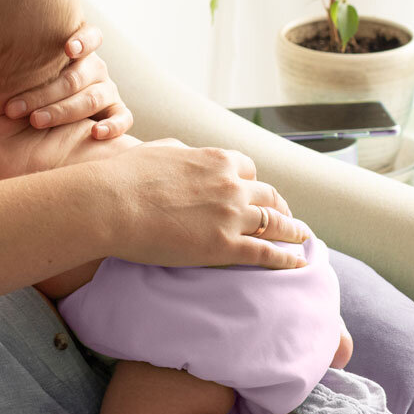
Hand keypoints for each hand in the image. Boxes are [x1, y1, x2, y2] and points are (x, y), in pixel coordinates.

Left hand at [4, 25, 132, 139]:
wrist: (42, 116)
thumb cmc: (24, 87)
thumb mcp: (17, 72)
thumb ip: (7, 63)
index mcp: (78, 52)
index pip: (91, 36)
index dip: (82, 40)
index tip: (66, 48)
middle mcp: (95, 68)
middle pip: (78, 76)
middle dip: (46, 92)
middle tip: (15, 108)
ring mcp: (107, 90)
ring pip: (94, 97)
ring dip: (64, 110)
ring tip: (36, 121)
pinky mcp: (115, 112)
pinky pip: (122, 118)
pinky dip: (113, 126)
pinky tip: (96, 134)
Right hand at [91, 140, 312, 269]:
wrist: (110, 204)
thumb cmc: (125, 176)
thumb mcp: (159, 150)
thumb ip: (182, 152)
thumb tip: (188, 152)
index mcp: (216, 160)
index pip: (248, 170)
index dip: (253, 183)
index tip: (256, 193)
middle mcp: (231, 185)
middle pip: (269, 196)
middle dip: (282, 207)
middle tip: (288, 218)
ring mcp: (231, 216)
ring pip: (275, 224)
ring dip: (293, 231)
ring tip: (303, 239)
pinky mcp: (224, 247)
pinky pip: (266, 253)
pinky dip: (286, 259)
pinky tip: (297, 264)